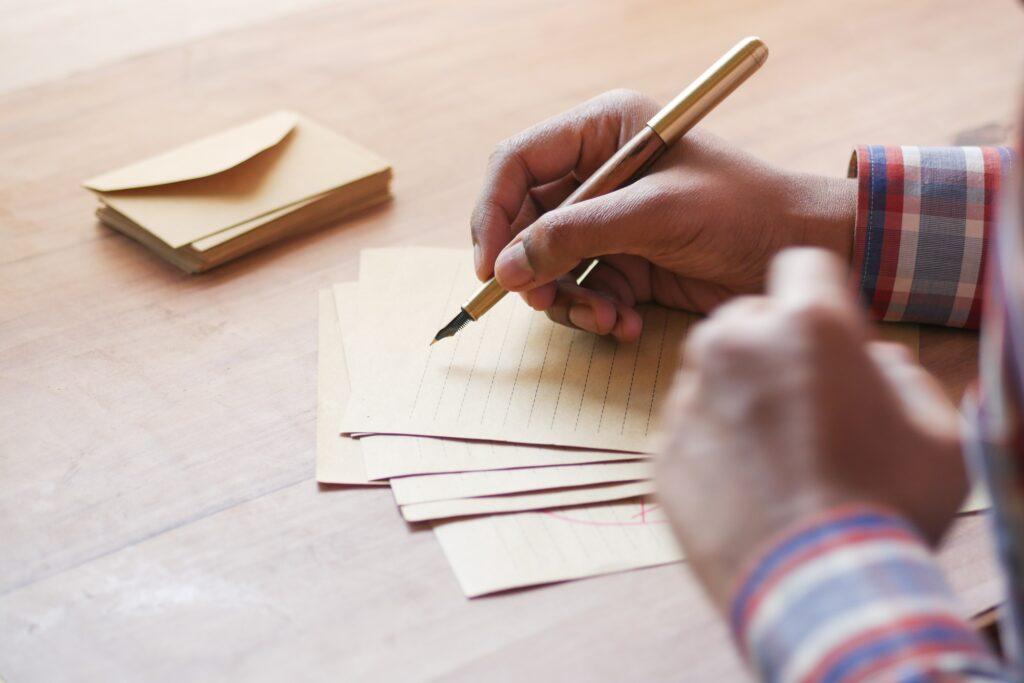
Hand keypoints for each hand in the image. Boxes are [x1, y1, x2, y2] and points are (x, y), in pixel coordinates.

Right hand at [471, 89, 856, 341]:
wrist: (802, 253)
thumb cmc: (743, 211)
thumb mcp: (655, 214)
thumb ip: (576, 235)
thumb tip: (506, 266)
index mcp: (604, 131)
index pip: (518, 164)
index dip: (495, 212)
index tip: (491, 265)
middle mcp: (600, 174)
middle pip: (526, 221)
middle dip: (531, 267)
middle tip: (541, 301)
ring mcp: (611, 221)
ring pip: (549, 265)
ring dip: (568, 300)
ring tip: (607, 318)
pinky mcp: (626, 262)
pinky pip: (583, 291)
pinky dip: (596, 314)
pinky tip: (626, 324)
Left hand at [655, 248, 967, 609]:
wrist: (813, 592)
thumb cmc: (887, 508)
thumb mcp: (937, 434)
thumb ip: (901, 375)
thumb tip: (871, 362)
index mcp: (807, 325)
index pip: (802, 264)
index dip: (821, 295)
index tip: (829, 332)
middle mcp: (733, 346)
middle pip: (747, 316)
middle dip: (773, 344)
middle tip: (804, 400)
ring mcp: (688, 398)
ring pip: (710, 369)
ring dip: (737, 391)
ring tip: (775, 451)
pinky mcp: (661, 449)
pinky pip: (687, 424)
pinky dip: (711, 441)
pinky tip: (745, 484)